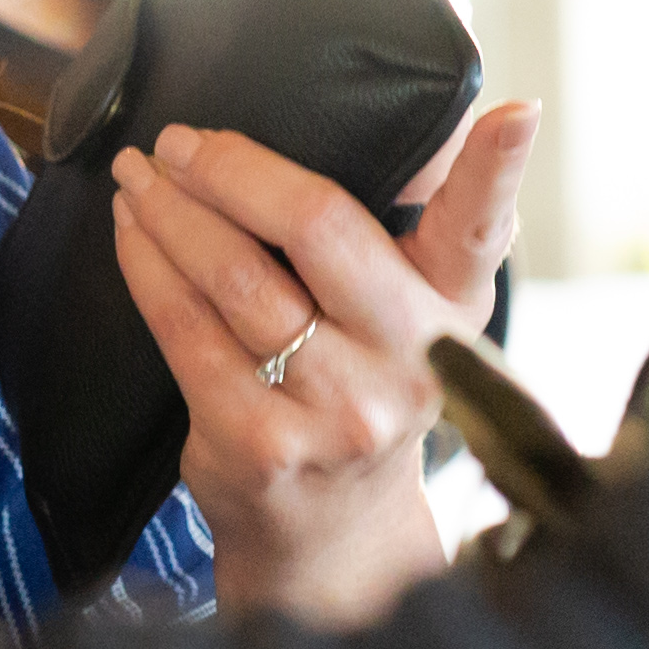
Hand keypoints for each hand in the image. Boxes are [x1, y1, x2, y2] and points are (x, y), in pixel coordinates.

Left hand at [115, 104, 534, 626]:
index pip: (480, 229)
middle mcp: (408, 360)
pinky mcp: (259, 443)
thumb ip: (423, 227)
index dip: (498, 168)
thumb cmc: (365, 392)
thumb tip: (438, 113)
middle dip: (233, 168)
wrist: (333, 538)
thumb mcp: (415, 319)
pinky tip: (133, 233)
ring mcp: (335, 409)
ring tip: (140, 175)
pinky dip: (148, 267)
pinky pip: (185, 330)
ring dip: (171, 210)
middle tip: (181, 139)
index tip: (515, 110)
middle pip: (317, 228)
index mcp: (452, 309)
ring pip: (235, 277)